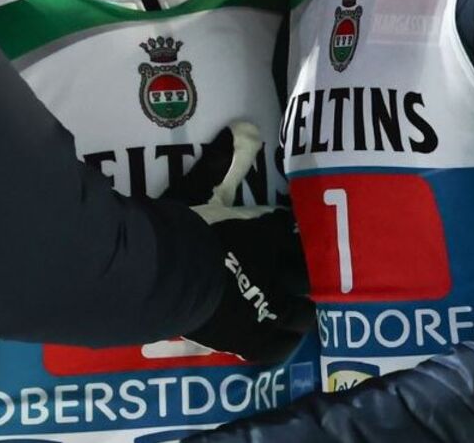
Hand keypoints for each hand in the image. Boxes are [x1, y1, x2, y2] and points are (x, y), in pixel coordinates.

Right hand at [169, 122, 313, 363]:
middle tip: (297, 277)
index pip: (294, 233)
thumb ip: (222, 161)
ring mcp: (270, 307)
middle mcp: (278, 269)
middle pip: (307, 273)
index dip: (294, 236)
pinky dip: (283, 344)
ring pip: (303, 313)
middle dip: (304, 274)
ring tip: (295, 311)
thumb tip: (242, 126)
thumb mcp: (201, 189)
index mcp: (267, 231)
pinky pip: (280, 347)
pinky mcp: (254, 339)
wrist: (166, 274)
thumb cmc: (181, 229)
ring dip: (301, 310)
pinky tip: (282, 341)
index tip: (291, 238)